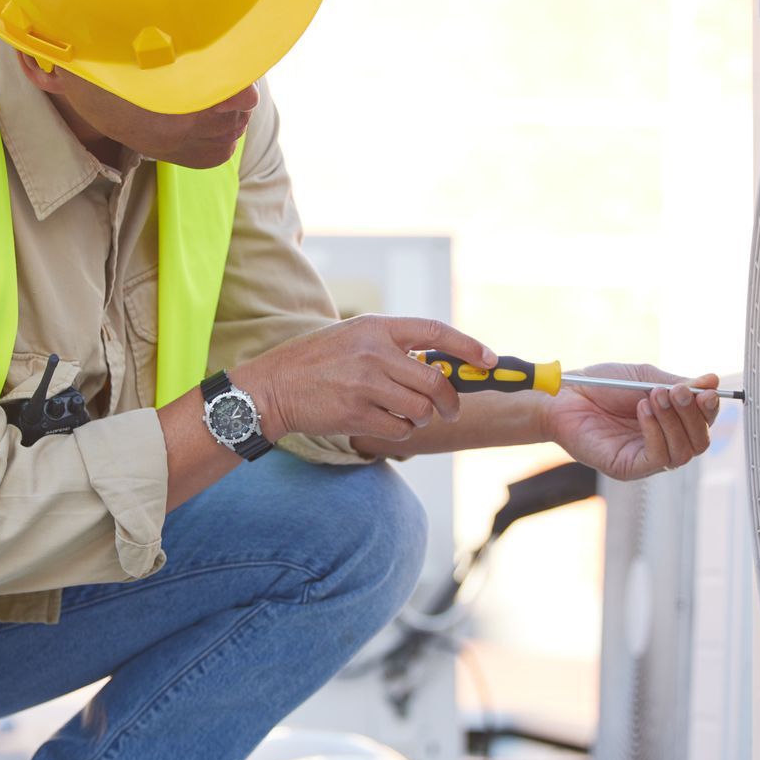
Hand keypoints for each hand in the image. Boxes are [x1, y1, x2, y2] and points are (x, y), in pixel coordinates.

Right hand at [234, 316, 495, 442]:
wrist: (271, 388)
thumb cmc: (314, 363)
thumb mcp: (352, 338)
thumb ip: (392, 346)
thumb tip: (438, 366)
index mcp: (376, 327)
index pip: (435, 332)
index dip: (469, 347)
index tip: (489, 361)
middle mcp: (373, 352)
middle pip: (436, 381)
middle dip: (451, 402)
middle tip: (450, 411)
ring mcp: (365, 384)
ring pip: (421, 410)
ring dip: (421, 419)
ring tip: (402, 415)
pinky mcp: (356, 413)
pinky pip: (400, 428)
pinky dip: (400, 431)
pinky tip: (382, 424)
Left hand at [547, 363, 720, 479]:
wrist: (565, 395)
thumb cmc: (601, 385)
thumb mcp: (645, 378)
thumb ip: (678, 383)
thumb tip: (713, 381)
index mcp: (670, 421)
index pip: (702, 423)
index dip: (709, 409)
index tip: (706, 391)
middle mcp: (662, 442)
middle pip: (699, 441)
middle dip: (692, 415)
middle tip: (678, 391)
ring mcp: (646, 458)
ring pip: (683, 452)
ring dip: (674, 421)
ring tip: (654, 396)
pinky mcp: (628, 468)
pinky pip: (658, 458)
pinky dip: (657, 433)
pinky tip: (642, 411)